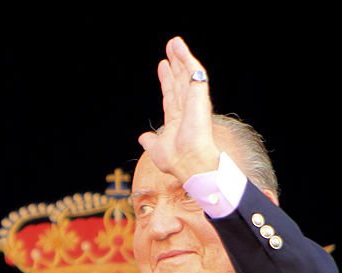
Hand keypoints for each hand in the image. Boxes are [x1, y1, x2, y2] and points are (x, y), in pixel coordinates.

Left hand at [138, 36, 220, 183]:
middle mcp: (186, 107)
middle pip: (179, 80)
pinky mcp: (199, 94)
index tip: (162, 66)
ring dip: (181, 56)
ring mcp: (193, 100)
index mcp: (177, 119)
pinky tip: (179, 47)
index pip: (171, 94)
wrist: (189, 162)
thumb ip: (150, 142)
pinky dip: (187, 58)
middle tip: (170, 47)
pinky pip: (193, 71)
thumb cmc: (177, 160)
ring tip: (174, 42)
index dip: (166, 80)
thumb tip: (143, 138)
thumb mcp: (157, 150)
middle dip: (175, 64)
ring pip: (186, 73)